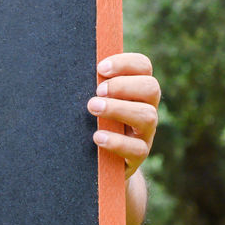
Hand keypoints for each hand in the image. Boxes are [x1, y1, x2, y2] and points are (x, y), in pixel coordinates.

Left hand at [88, 52, 159, 178]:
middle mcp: (147, 107)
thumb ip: (93, 83)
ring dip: (118, 108)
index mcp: (137, 88)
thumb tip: (73, 65)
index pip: (143, 66)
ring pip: (148, 116)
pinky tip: (97, 137)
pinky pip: (137, 149)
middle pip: (151, 87)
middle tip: (98, 91)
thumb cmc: (93, 119)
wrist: (99, 161)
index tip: (100, 68)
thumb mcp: (95, 99)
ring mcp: (145, 132)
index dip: (124, 63)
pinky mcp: (138, 156)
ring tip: (92, 107)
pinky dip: (117, 141)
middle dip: (122, 86)